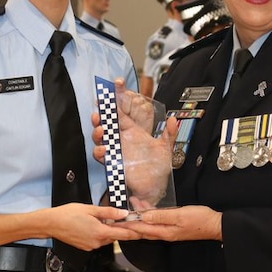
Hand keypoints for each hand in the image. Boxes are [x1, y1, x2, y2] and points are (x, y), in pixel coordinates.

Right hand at [49, 204, 141, 249]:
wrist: (51, 224)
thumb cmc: (68, 214)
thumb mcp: (90, 209)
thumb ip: (109, 212)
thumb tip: (124, 214)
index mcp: (100, 232)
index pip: (124, 234)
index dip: (136, 232)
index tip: (145, 231)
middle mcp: (97, 242)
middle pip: (116, 236)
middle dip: (122, 229)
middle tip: (128, 220)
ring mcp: (91, 246)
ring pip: (107, 238)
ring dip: (111, 231)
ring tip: (110, 220)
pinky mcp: (86, 247)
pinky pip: (99, 240)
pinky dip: (101, 233)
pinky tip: (96, 225)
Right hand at [91, 78, 178, 206]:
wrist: (154, 188)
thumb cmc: (158, 168)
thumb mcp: (166, 148)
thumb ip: (169, 134)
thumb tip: (174, 119)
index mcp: (132, 130)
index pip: (122, 110)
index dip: (118, 97)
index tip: (117, 83)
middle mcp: (121, 138)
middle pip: (105, 122)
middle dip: (100, 114)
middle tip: (100, 112)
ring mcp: (115, 150)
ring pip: (100, 137)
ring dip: (97, 131)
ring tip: (102, 130)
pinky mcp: (112, 163)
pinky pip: (102, 155)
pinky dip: (101, 151)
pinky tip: (105, 150)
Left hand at [117, 205, 222, 241]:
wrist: (215, 225)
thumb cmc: (199, 219)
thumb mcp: (180, 215)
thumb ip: (161, 216)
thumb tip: (144, 217)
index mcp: (164, 231)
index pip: (141, 229)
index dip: (128, 225)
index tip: (116, 221)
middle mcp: (164, 233)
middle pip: (143, 228)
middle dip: (131, 221)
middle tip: (119, 215)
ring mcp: (169, 230)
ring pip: (149, 224)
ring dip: (140, 215)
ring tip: (132, 203)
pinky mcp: (173, 225)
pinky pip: (157, 221)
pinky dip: (150, 214)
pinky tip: (147, 207)